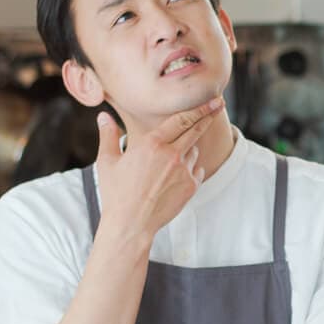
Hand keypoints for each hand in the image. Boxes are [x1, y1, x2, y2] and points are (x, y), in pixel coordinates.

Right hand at [95, 97, 223, 243]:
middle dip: (208, 115)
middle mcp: (172, 155)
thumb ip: (108, 135)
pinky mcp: (191, 187)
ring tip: (172, 159)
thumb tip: (103, 117)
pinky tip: (176, 175)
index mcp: (152, 144)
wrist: (131, 224)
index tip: (212, 100)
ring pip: (193, 151)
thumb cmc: (116, 193)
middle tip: (219, 105)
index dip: (199, 108)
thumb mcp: (108, 162)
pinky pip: (197, 170)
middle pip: (195, 129)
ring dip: (189, 148)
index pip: (181, 119)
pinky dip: (191, 169)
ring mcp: (184, 172)